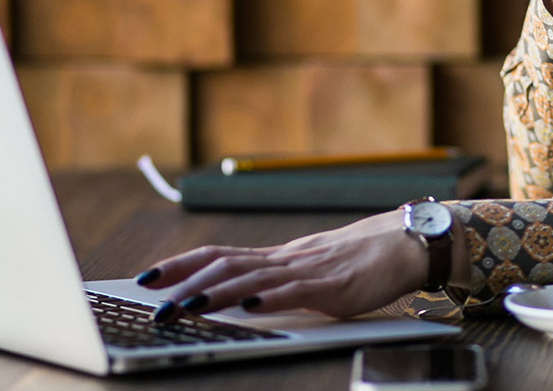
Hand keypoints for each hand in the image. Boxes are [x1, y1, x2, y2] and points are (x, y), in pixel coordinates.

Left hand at [136, 212, 428, 319]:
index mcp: (277, 257)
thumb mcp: (310, 271)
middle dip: (185, 284)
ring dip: (215, 293)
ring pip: (253, 278)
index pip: (219, 255)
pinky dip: (270, 298)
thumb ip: (278, 283)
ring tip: (186, 305)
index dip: (182, 264)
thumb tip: (242, 300)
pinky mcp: (333, 286)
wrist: (404, 244)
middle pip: (226, 265)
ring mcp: (307, 271)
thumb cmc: (360, 261)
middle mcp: (285, 260)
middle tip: (154, 304)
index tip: (148, 276)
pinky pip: (296, 292)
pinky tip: (250, 307)